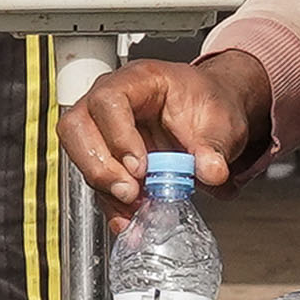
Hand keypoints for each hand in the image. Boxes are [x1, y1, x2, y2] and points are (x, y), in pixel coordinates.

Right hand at [61, 48, 278, 197]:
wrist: (210, 117)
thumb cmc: (208, 104)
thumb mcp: (222, 121)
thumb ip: (216, 146)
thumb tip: (211, 171)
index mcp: (138, 80)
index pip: (109, 101)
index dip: (118, 136)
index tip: (140, 166)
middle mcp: (110, 102)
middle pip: (77, 127)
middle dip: (99, 165)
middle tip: (129, 191)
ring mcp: (103, 129)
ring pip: (78, 156)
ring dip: (104, 188)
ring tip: (135, 206)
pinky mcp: (108, 159)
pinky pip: (96, 182)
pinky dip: (112, 204)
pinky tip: (131, 218)